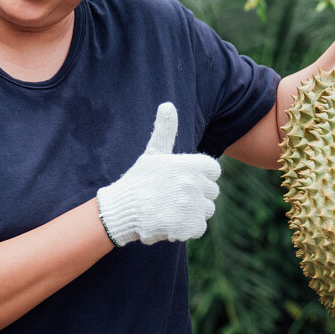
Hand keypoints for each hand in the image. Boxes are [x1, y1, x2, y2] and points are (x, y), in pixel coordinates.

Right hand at [96, 103, 221, 245]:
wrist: (121, 211)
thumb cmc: (138, 181)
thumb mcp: (153, 153)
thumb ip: (165, 131)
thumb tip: (167, 105)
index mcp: (191, 163)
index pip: (213, 171)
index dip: (199, 177)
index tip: (180, 181)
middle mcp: (194, 183)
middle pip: (211, 193)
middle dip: (195, 197)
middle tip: (171, 197)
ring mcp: (193, 205)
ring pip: (206, 211)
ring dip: (191, 214)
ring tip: (168, 209)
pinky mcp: (190, 225)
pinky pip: (199, 228)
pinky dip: (186, 229)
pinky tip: (169, 222)